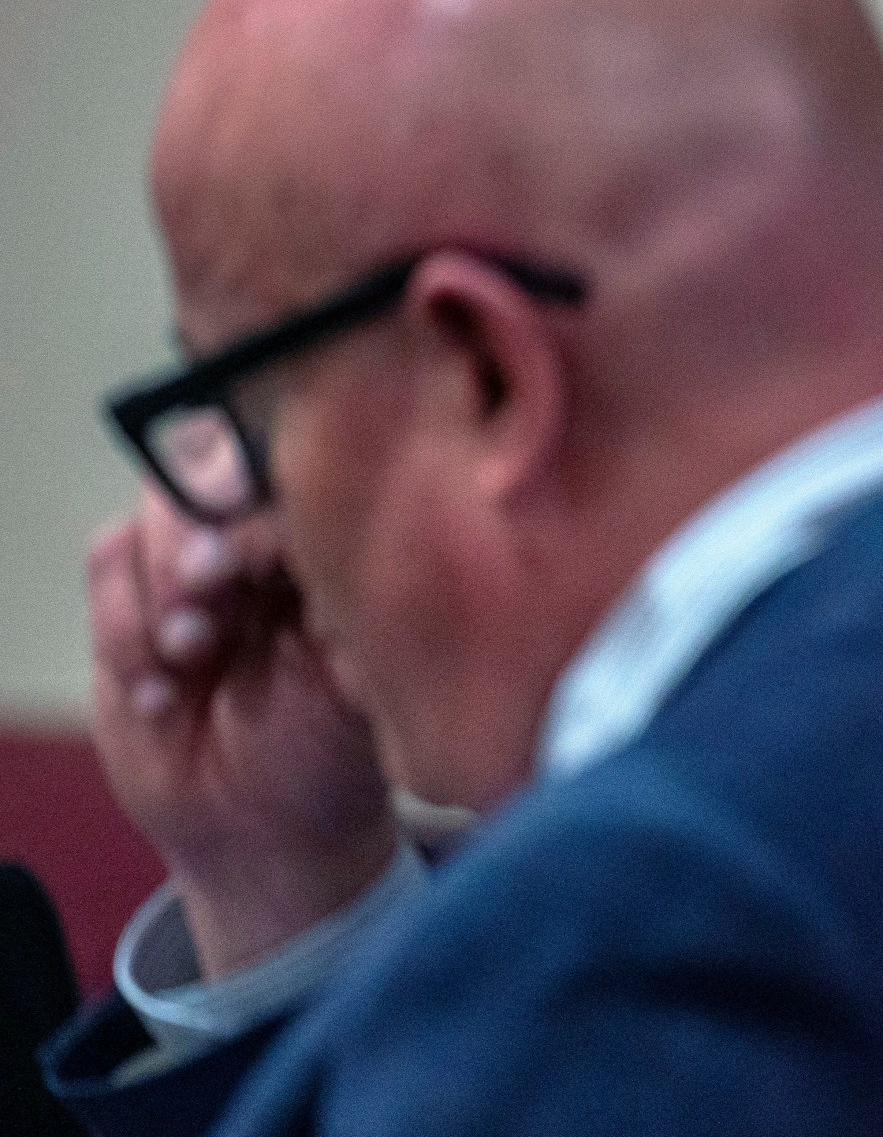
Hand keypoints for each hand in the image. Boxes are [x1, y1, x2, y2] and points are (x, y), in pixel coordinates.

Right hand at [86, 489, 396, 978]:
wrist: (259, 832)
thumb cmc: (329, 755)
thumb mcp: (358, 685)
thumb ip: (345, 608)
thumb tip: (327, 541)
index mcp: (334, 545)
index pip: (293, 471)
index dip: (259, 494)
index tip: (249, 540)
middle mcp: (265, 541)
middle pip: (208, 468)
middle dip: (195, 533)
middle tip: (205, 590)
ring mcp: (193, 568)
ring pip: (149, 516)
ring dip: (156, 589)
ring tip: (188, 657)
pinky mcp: (132, 605)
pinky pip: (105, 566)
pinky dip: (121, 628)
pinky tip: (159, 694)